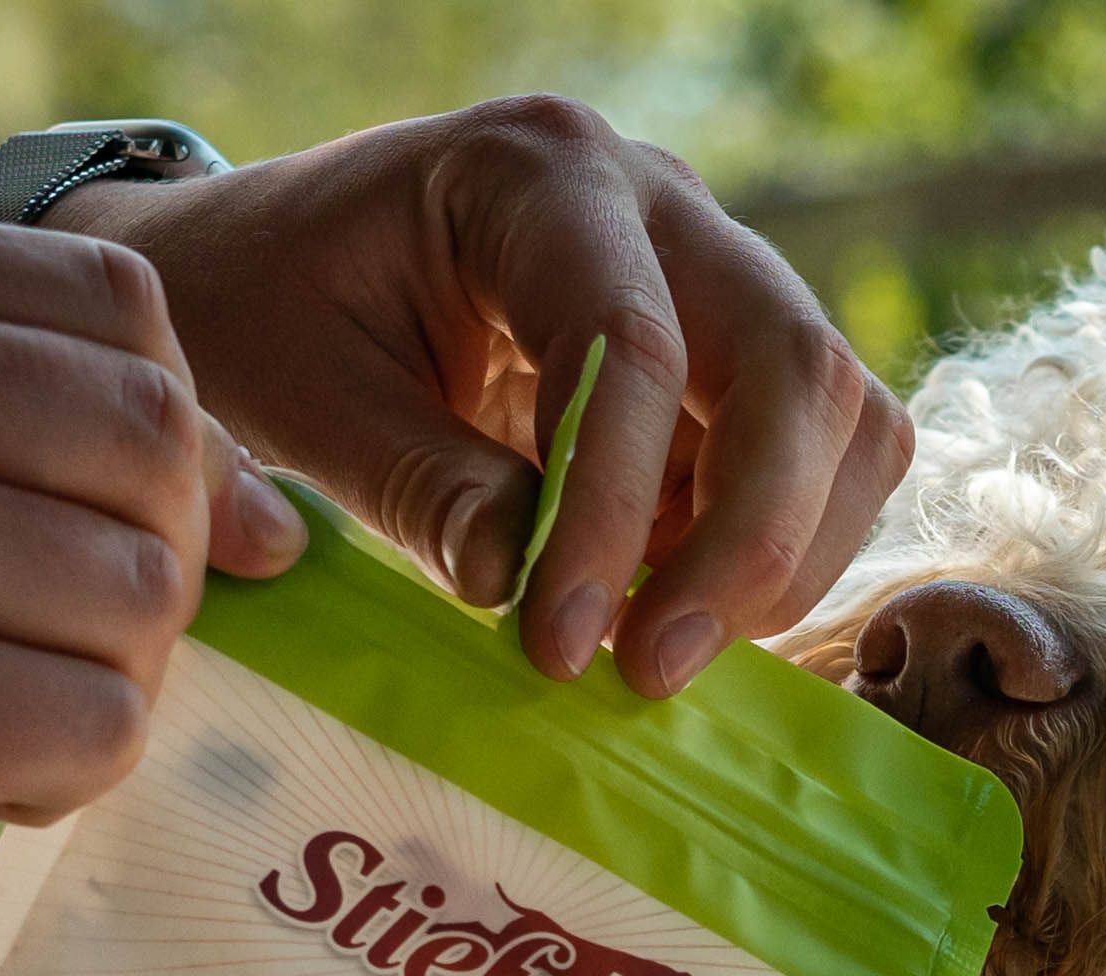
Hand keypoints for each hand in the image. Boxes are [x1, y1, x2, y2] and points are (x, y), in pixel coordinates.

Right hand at [0, 209, 303, 975]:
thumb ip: (14, 434)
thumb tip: (285, 524)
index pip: (125, 312)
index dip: (155, 447)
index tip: (75, 543)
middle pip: (158, 452)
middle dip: (142, 579)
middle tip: (30, 654)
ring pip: (146, 602)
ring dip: (94, 693)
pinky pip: (99, 729)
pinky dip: (55, 782)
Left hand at [77, 97, 912, 697]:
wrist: (264, 264)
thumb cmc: (265, 309)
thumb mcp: (302, 398)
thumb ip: (416, 483)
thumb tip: (517, 585)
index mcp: (535, 175)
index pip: (631, 344)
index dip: (613, 512)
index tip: (564, 649)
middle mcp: (657, 201)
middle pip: (794, 363)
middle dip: (751, 538)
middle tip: (654, 669)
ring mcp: (710, 270)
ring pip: (840, 412)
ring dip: (780, 552)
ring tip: (659, 647)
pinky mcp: (729, 352)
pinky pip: (820, 453)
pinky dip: (773, 547)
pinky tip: (665, 602)